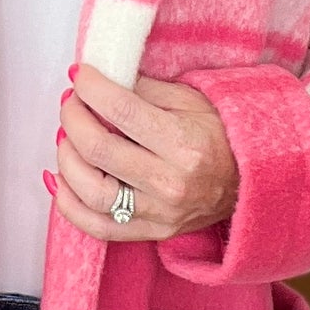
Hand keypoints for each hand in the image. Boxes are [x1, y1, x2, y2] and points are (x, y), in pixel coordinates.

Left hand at [50, 61, 239, 243]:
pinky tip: (60, 179)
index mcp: (183, 143)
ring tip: (66, 138)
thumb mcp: (189, 100)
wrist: (250, 182)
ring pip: (90, 192)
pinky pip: (97, 227)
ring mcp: (159, 214)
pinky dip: (68, 205)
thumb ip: (142, 90)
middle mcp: (170, 182)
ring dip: (66, 158)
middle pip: (98, 149)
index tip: (80, 76)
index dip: (90, 88)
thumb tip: (99, 81)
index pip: (121, 110)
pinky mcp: (151, 233)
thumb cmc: (219, 135)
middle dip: (72, 118)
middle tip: (71, 102)